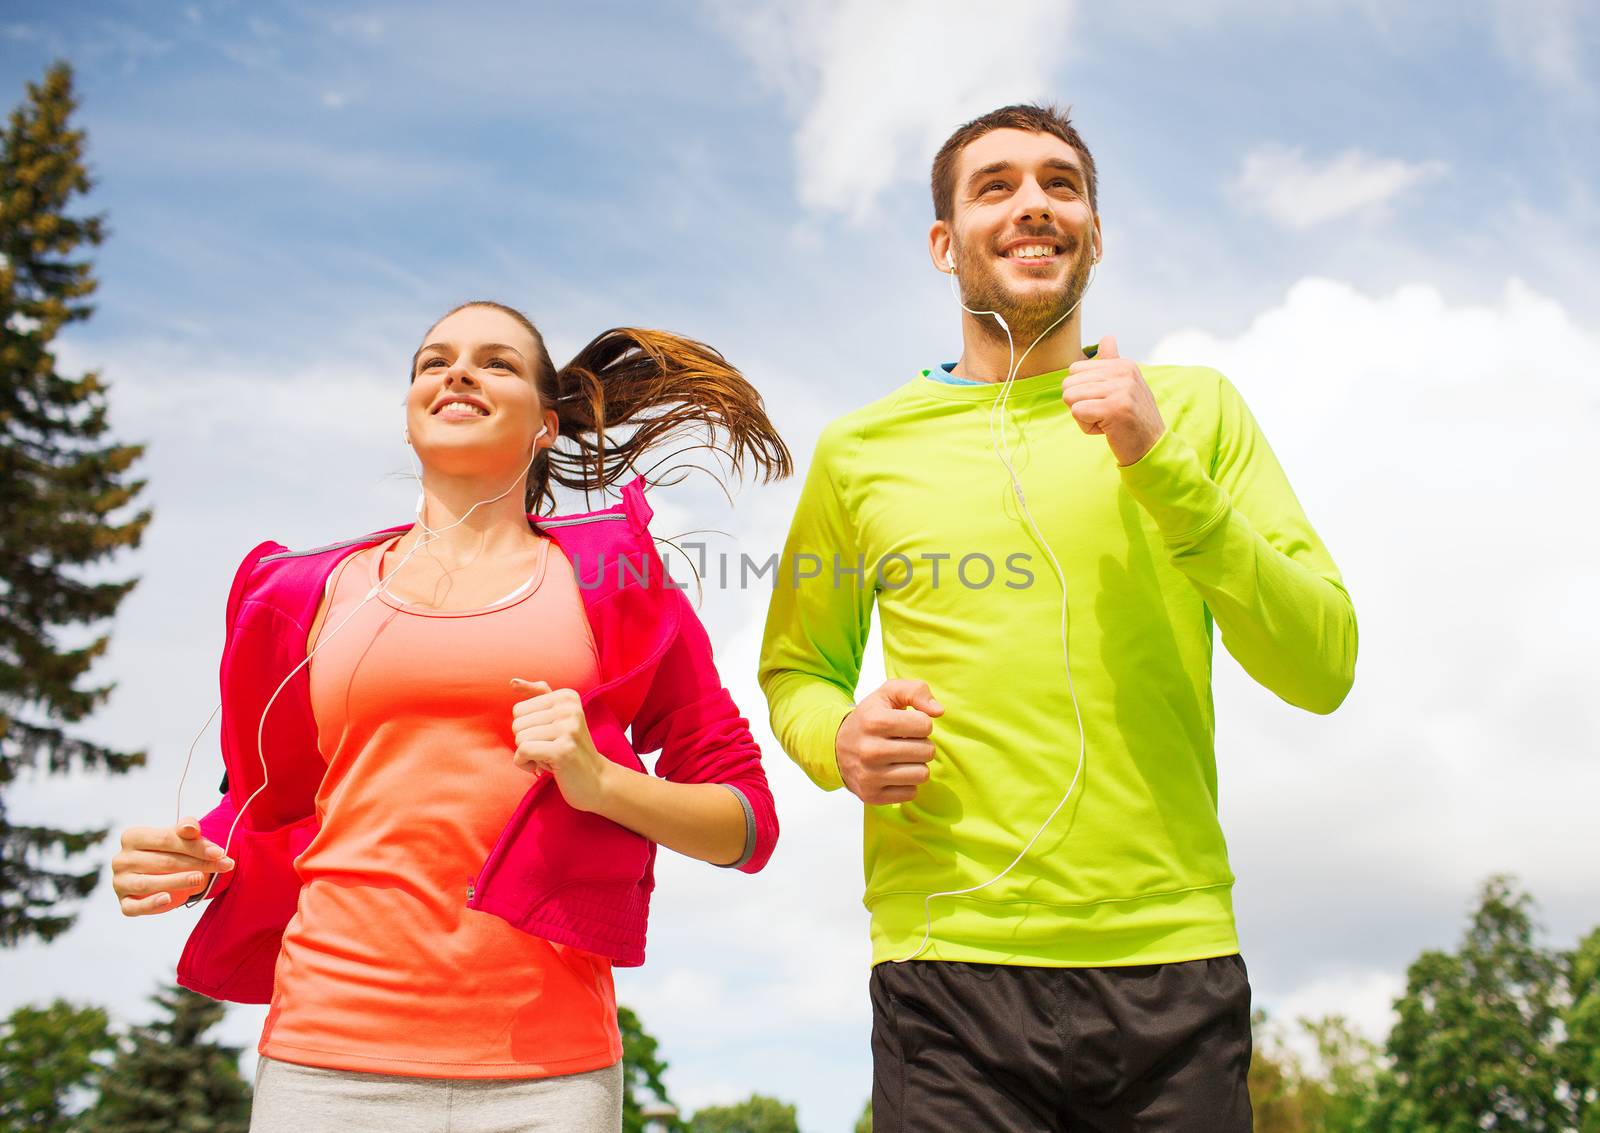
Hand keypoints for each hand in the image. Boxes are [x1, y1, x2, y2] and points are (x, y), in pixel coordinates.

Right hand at [112, 816, 233, 915]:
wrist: (158, 870)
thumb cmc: (171, 849)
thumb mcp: (180, 836)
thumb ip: (187, 829)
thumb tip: (191, 828)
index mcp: (132, 837)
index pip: (166, 839)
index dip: (195, 845)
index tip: (219, 852)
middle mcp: (121, 859)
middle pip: (163, 861)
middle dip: (197, 864)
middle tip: (224, 866)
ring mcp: (120, 882)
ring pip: (149, 884)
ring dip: (177, 882)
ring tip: (201, 879)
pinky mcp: (123, 902)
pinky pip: (134, 907)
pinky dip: (150, 904)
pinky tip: (168, 900)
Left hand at [510, 679, 613, 813]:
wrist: (596, 780)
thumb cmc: (570, 748)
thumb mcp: (557, 717)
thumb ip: (537, 695)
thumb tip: (512, 681)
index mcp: (567, 696)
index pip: (519, 710)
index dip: (528, 728)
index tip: (549, 737)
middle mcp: (569, 708)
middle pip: (518, 724)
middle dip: (527, 742)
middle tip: (550, 749)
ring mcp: (568, 729)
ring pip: (519, 739)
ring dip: (529, 755)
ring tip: (550, 758)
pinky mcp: (563, 750)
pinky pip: (523, 752)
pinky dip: (525, 764)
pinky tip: (544, 768)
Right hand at [836, 679, 943, 804]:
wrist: (835, 747)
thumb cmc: (868, 719)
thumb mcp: (888, 694)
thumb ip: (917, 691)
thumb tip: (938, 711)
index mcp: (875, 721)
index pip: (925, 725)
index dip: (921, 723)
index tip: (907, 725)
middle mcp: (870, 750)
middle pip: (927, 751)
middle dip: (921, 744)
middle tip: (905, 742)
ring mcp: (870, 776)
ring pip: (922, 774)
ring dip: (916, 765)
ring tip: (901, 757)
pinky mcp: (871, 795)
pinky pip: (911, 793)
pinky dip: (907, 783)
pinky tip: (893, 772)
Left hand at [1062, 335, 1165, 465]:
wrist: (1151, 446)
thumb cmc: (1132, 419)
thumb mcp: (1125, 385)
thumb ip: (1112, 362)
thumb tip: (1107, 337)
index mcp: (1123, 365)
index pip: (1074, 369)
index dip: (1083, 392)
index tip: (1105, 402)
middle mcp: (1123, 372)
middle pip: (1068, 383)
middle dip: (1079, 404)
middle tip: (1104, 414)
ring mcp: (1120, 389)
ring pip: (1070, 397)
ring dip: (1083, 416)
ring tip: (1106, 420)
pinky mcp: (1114, 408)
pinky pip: (1076, 412)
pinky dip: (1086, 426)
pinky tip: (1107, 429)